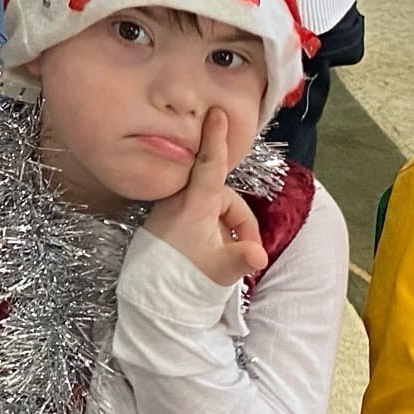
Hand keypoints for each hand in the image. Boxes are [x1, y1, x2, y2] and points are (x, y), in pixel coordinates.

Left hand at [141, 106, 266, 286]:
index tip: (217, 112)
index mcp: (193, 205)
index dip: (216, 138)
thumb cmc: (186, 281)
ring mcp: (172, 211)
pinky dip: (215, 229)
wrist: (154, 300)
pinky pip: (200, 215)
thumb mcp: (218, 271)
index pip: (209, 165)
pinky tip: (214, 253)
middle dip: (240, 220)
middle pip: (222, 196)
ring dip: (228, 227)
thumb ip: (241, 258)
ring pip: (213, 207)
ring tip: (228, 257)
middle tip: (248, 250)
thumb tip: (259, 255)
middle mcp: (180, 201)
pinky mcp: (169, 221)